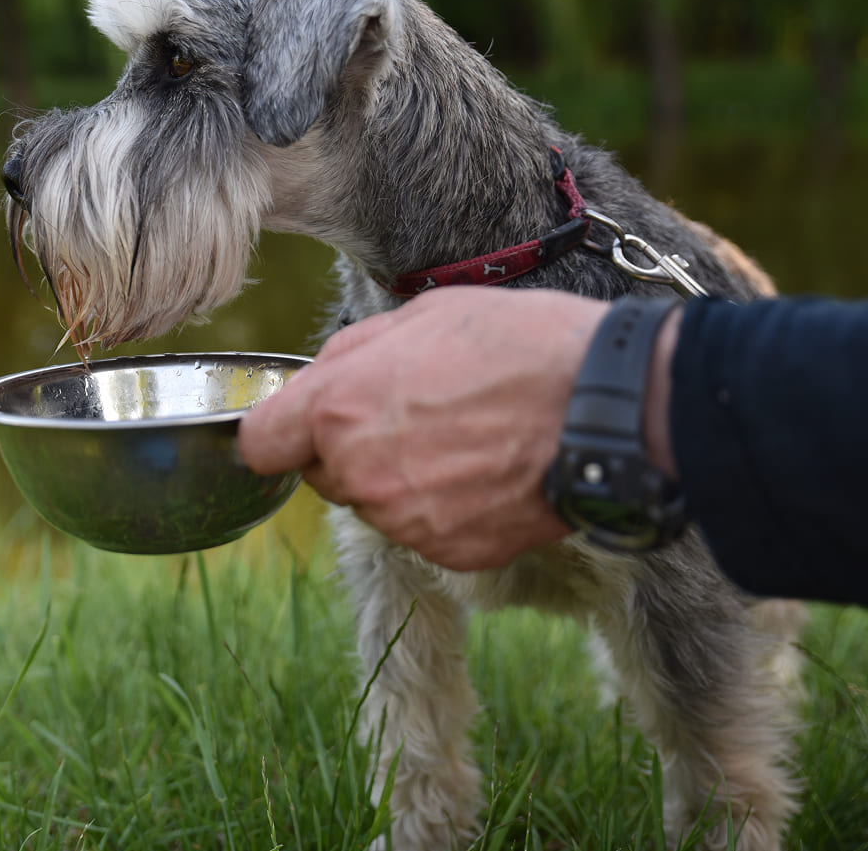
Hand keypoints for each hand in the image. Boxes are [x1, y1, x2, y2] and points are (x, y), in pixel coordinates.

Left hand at [238, 287, 611, 570]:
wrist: (607, 408)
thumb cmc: (518, 345)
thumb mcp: (421, 315)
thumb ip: (351, 354)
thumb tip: (319, 378)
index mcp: (337, 409)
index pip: (260, 443)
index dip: (279, 430)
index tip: (302, 423)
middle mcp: (359, 473)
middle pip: (322, 474)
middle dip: (348, 449)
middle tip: (411, 414)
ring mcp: (405, 520)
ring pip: (376, 503)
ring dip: (400, 479)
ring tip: (464, 437)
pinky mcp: (450, 552)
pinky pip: (425, 532)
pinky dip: (446, 509)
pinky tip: (488, 471)